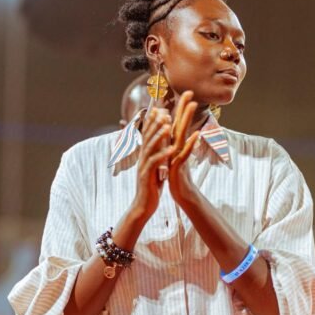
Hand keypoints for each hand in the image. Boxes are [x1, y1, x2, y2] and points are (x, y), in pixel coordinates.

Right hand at [131, 106, 172, 222]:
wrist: (143, 205)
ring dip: (159, 135)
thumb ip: (156, 155)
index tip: (161, 109)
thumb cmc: (151, 186)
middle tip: (164, 110)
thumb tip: (160, 145)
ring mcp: (143, 166)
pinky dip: (163, 155)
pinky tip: (172, 148)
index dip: (154, 122)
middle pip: (148, 137)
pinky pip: (155, 163)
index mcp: (145, 155)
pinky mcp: (147, 176)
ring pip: (151, 147)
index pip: (149, 135)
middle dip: (156, 123)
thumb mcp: (154, 167)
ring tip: (168, 125)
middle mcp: (143, 158)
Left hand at [168, 91, 200, 206]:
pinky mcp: (180, 165)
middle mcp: (180, 147)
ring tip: (193, 105)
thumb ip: (174, 146)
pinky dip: (190, 144)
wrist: (182, 194)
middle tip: (189, 91)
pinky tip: (195, 135)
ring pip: (184, 134)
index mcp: (175, 144)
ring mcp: (181, 155)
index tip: (182, 93)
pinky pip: (186, 153)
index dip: (179, 109)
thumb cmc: (176, 177)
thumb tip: (175, 135)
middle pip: (182, 124)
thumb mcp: (173, 158)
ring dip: (188, 119)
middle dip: (185, 108)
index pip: (177, 123)